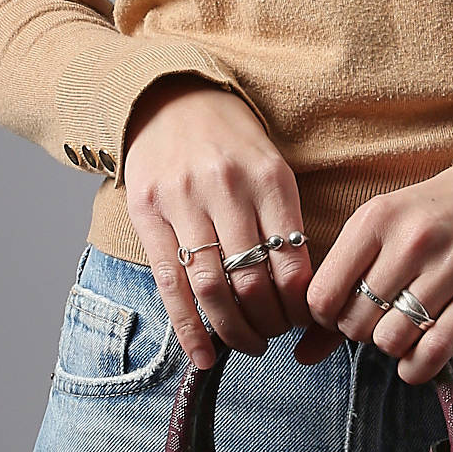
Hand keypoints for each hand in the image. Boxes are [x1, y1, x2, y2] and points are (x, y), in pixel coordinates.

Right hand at [122, 75, 343, 368]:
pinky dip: (188, 327)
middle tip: (275, 336)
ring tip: (247, 345)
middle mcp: (226, 189)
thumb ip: (283, 219)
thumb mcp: (271, 165)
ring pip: (211, 288)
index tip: (304, 322)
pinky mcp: (148, 212)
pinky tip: (201, 355)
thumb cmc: (231, 141)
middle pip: (252, 281)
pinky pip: (169, 283)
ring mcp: (183, 201)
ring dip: (233, 330)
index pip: (292, 262)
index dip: (300, 306)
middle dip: (269, 323)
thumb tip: (301, 290)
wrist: (172, 96)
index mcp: (269, 179)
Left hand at [302, 155, 452, 384]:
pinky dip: (417, 367)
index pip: (323, 295)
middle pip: (356, 322)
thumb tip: (302, 355)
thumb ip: (340, 287)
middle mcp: (412, 240)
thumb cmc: (435, 215)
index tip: (341, 313)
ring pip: (391, 340)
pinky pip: (434, 352)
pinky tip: (417, 357)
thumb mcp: (381, 231)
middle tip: (379, 318)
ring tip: (403, 328)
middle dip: (360, 331)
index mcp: (376, 218)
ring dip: (391, 346)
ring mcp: (451, 267)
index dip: (325, 318)